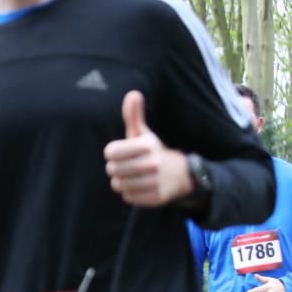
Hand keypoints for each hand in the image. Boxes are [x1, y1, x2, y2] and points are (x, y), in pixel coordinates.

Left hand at [104, 90, 193, 206]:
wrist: (181, 174)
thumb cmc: (152, 151)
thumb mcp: (143, 133)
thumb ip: (134, 116)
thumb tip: (133, 94)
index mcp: (146, 145)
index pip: (110, 152)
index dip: (112, 153)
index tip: (120, 153)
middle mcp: (152, 163)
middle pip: (112, 170)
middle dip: (115, 168)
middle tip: (126, 166)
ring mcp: (156, 181)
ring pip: (119, 186)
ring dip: (122, 182)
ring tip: (133, 176)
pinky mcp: (157, 197)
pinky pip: (128, 197)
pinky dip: (131, 193)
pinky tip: (140, 186)